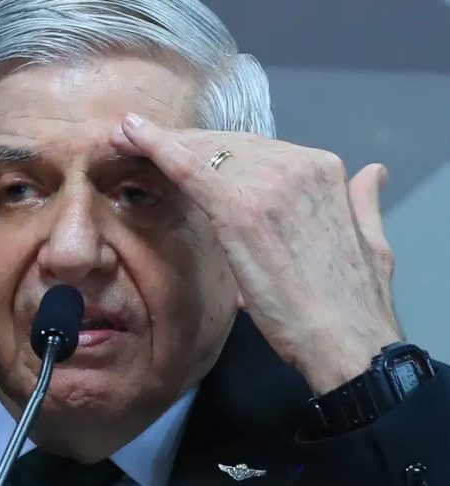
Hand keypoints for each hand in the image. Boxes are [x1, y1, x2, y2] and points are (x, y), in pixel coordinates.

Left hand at [112, 113, 400, 394]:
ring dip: (162, 144)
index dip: (212, 148)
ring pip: (203, 151)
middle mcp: (296, 165)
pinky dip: (157, 147)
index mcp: (322, 169)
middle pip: (225, 144)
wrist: (346, 340)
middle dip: (183, 142)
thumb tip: (373, 174)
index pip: (253, 148)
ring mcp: (269, 182)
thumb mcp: (371, 241)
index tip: (182, 149)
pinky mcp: (240, 207)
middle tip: (139, 138)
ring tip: (126, 137)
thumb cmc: (352, 303)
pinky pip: (191, 167)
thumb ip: (362, 201)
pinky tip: (130, 134)